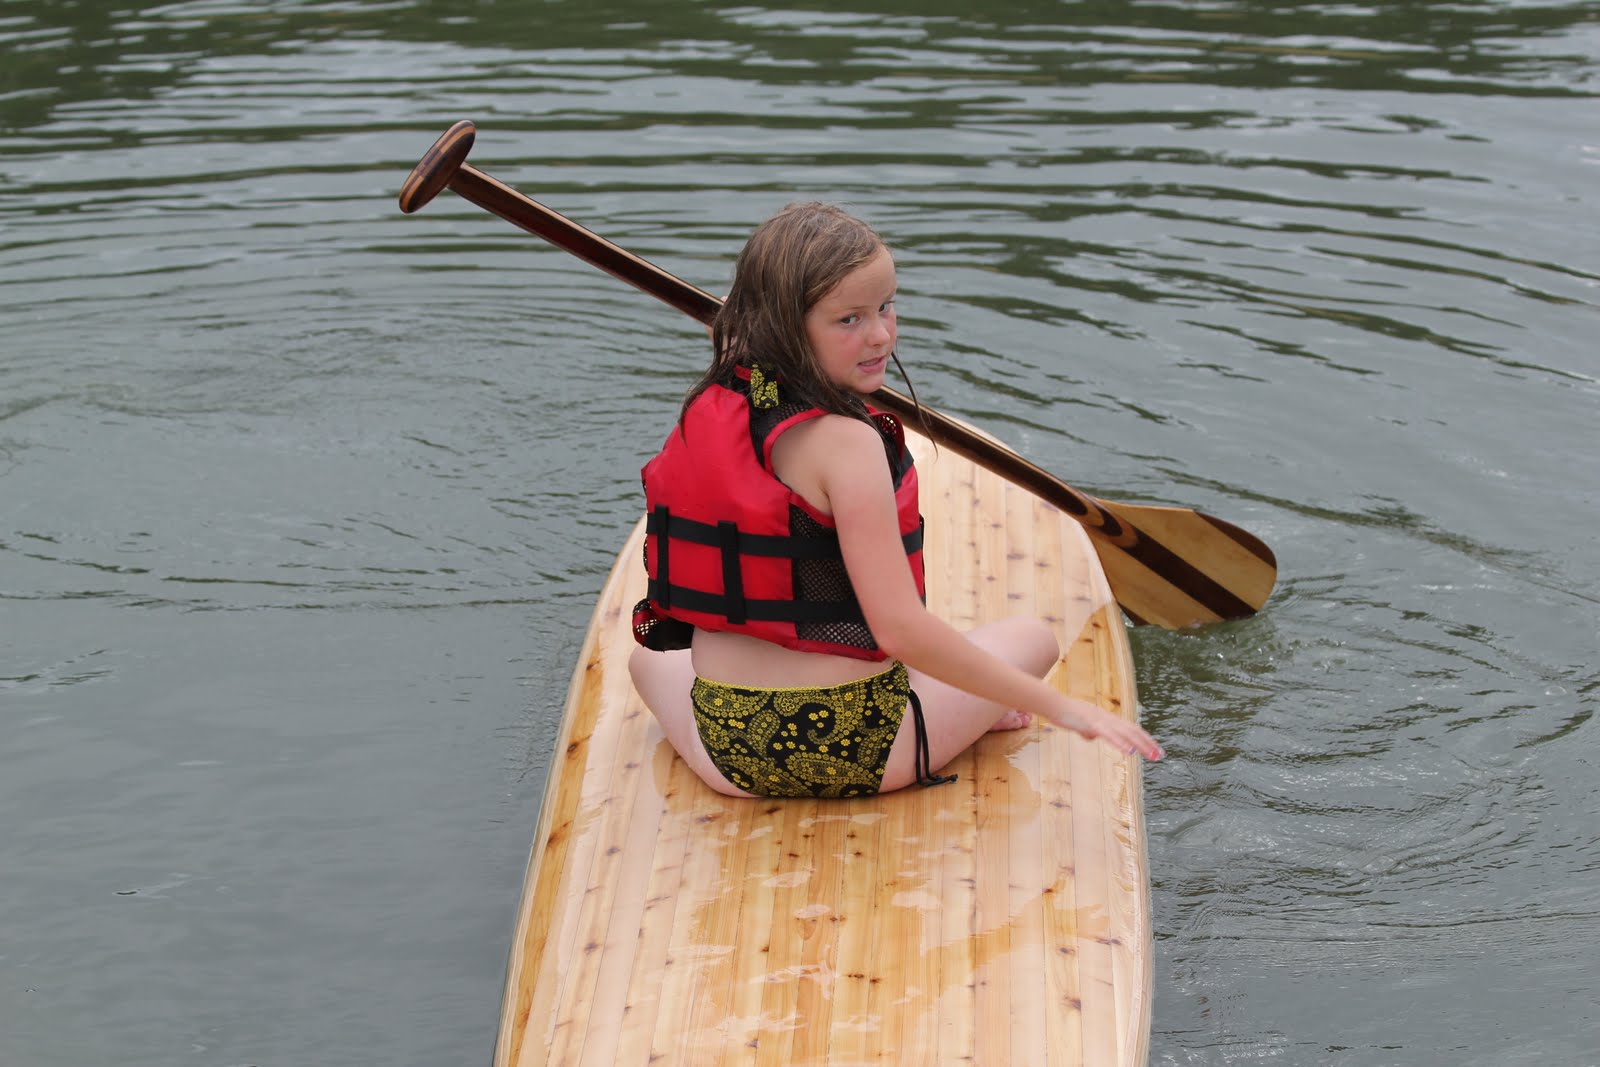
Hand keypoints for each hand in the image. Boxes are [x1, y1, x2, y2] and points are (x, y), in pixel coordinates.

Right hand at [1049, 696, 1163, 760]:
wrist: (1052, 703)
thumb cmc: (1065, 713)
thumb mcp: (1080, 724)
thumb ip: (1088, 730)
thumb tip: (1091, 736)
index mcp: (1106, 718)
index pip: (1130, 728)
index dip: (1143, 738)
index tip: (1154, 750)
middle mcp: (1107, 717)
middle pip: (1132, 730)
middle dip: (1147, 743)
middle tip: (1160, 756)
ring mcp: (1100, 720)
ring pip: (1125, 733)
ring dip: (1140, 745)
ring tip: (1151, 756)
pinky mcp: (1091, 723)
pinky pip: (1109, 734)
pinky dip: (1120, 743)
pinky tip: (1129, 752)